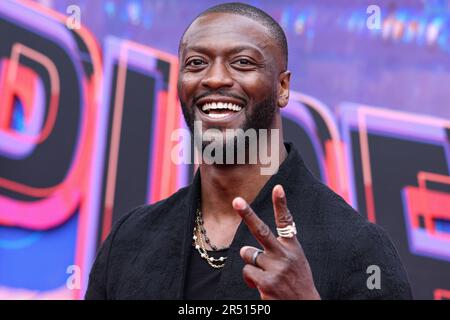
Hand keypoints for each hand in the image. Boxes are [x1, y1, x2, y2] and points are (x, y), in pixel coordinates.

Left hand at [232, 184, 319, 299]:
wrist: (305, 306)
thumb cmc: (296, 283)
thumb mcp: (295, 261)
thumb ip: (277, 251)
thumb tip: (247, 250)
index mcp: (293, 247)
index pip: (286, 222)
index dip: (281, 204)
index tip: (278, 187)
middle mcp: (285, 255)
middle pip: (261, 230)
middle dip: (247, 214)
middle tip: (237, 200)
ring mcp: (275, 268)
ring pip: (247, 254)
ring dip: (251, 263)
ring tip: (266, 275)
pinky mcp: (266, 282)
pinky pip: (247, 272)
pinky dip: (251, 279)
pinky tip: (264, 287)